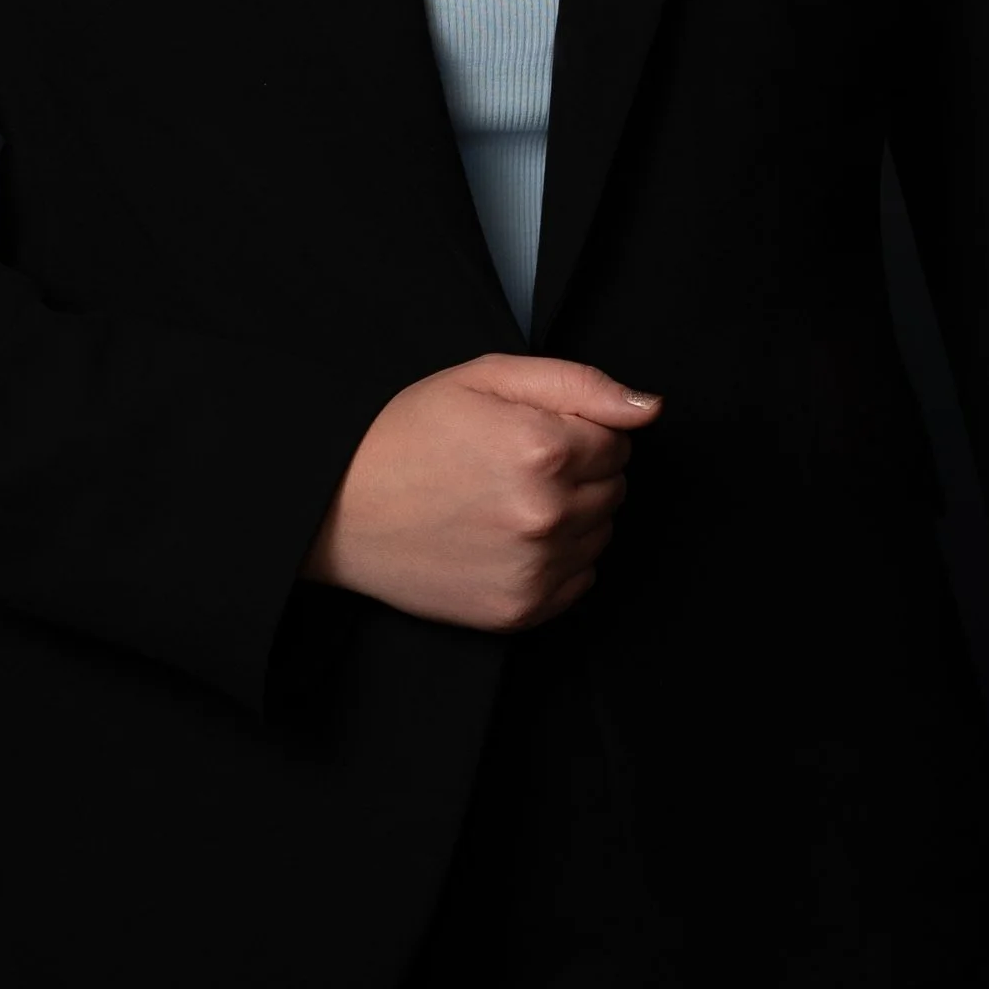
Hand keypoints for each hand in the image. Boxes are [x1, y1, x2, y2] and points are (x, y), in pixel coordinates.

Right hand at [303, 354, 660, 632]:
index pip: (620, 440)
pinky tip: (508, 540)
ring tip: (507, 502)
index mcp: (544, 447)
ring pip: (602, 535)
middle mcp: (547, 513)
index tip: (531, 432)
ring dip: (572, 517)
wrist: (340, 508)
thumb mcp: (487, 378)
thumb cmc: (410, 434)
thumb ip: (580, 385)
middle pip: (615, 488)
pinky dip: (557, 561)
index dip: (579, 430)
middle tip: (514, 465)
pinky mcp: (520, 610)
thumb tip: (649, 407)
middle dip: (580, 472)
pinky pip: (581, 581)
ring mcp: (535, 568)